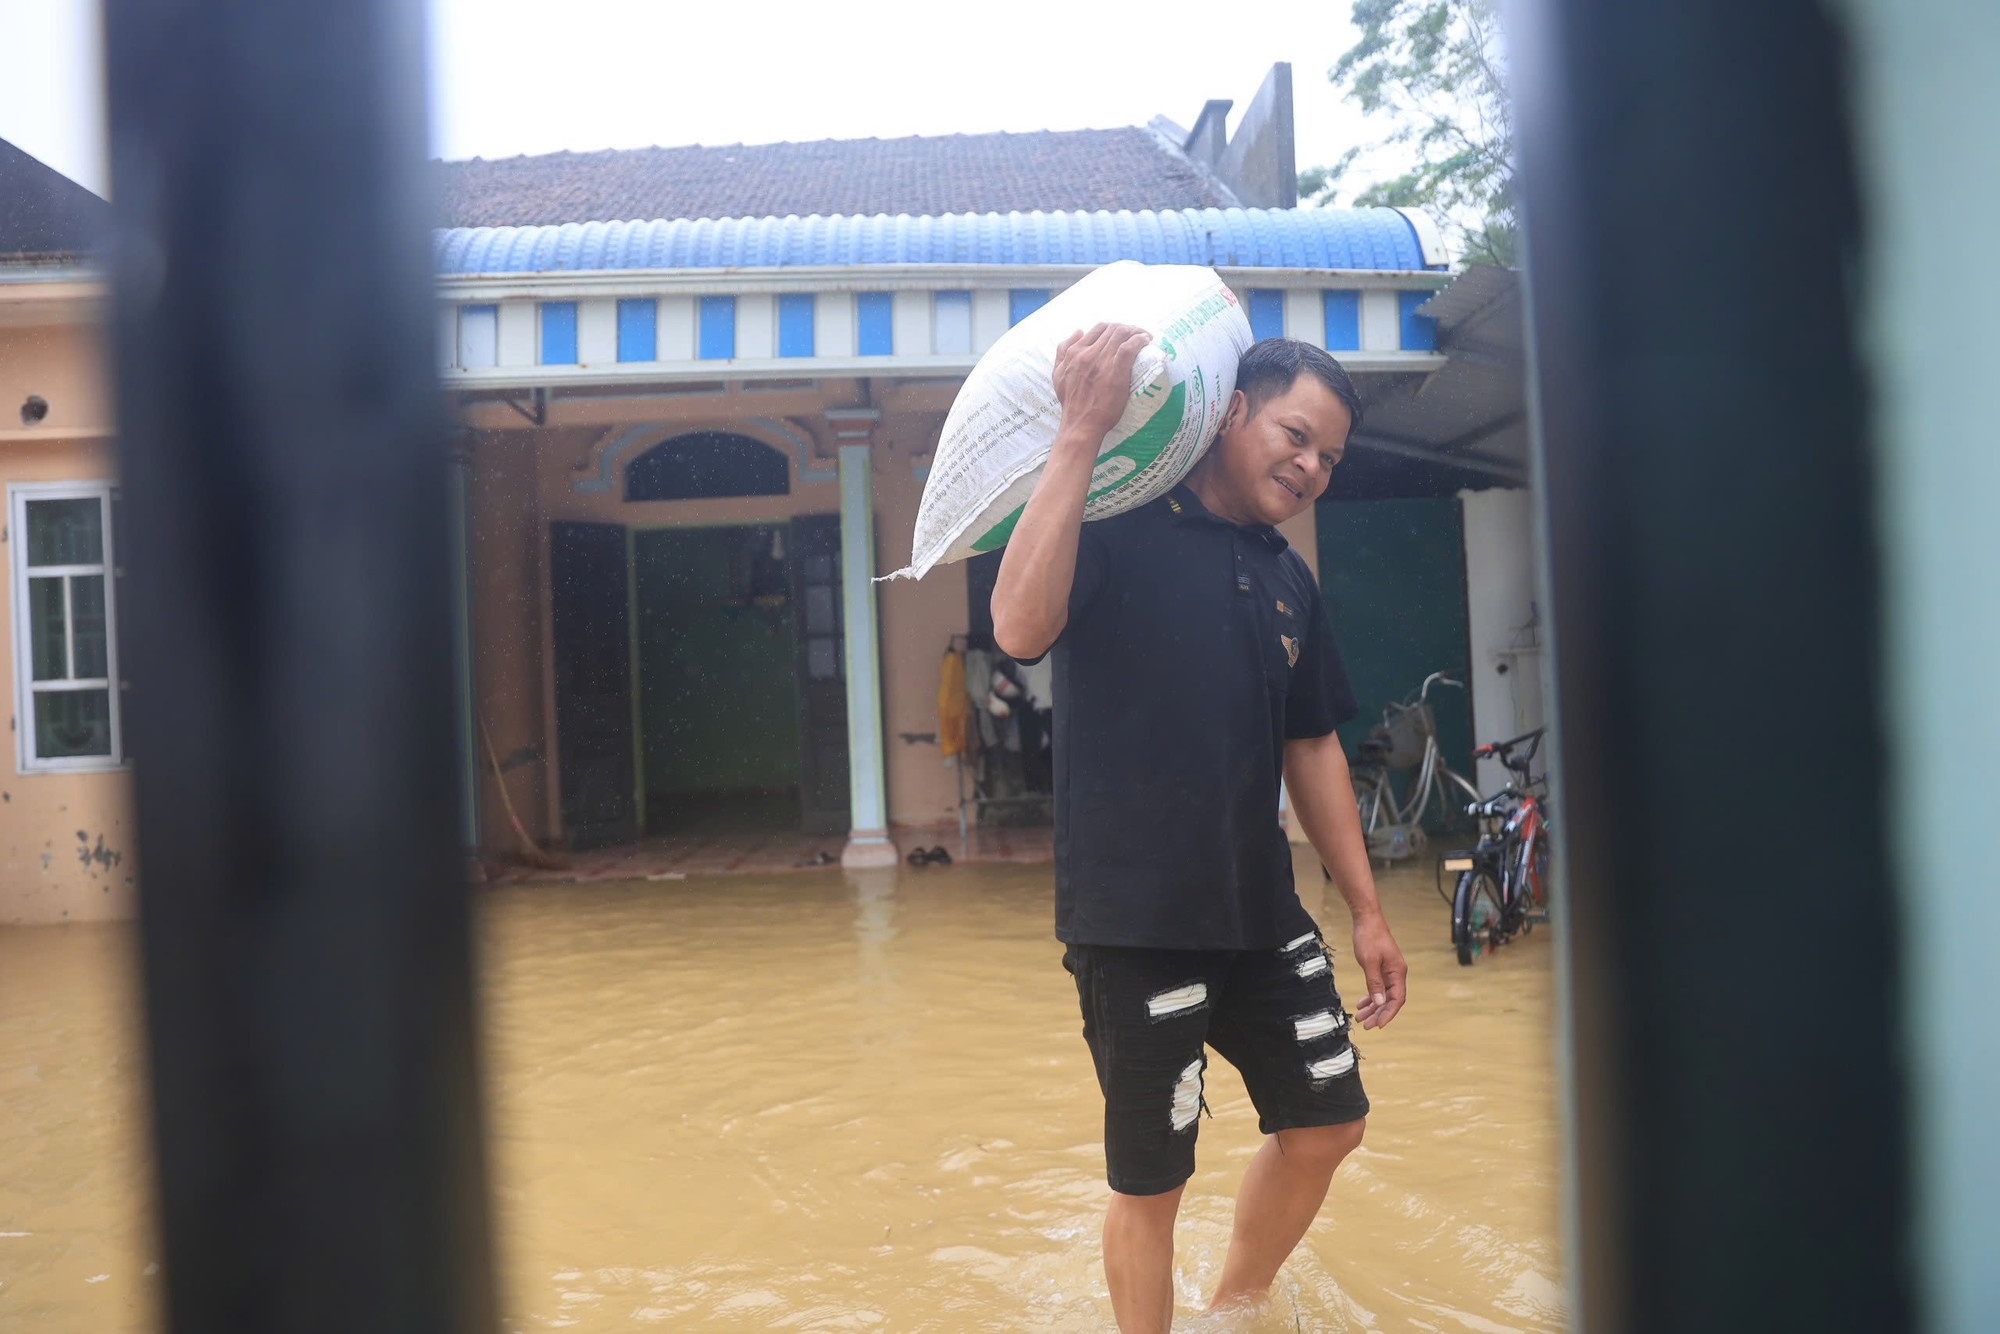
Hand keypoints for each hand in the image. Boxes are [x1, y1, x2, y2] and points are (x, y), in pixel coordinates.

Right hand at [1051, 322, 1151, 447]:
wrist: (1080, 424)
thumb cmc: (1070, 402)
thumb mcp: (1058, 374)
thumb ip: (1063, 351)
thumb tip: (1078, 331)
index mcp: (1074, 352)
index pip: (1098, 328)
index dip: (1113, 328)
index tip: (1122, 334)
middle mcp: (1087, 353)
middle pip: (1112, 329)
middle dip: (1127, 328)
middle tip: (1137, 334)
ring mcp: (1101, 361)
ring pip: (1121, 334)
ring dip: (1136, 331)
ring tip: (1144, 336)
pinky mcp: (1115, 371)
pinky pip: (1129, 347)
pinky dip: (1139, 339)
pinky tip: (1146, 340)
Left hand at [1350, 912, 1406, 1029]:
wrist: (1366, 919)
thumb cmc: (1369, 937)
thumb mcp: (1369, 961)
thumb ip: (1374, 983)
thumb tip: (1379, 1002)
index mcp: (1398, 972)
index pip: (1397, 999)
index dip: (1388, 1013)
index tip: (1378, 1025)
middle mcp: (1396, 973)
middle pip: (1390, 1000)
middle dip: (1378, 1013)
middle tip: (1366, 1025)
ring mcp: (1389, 971)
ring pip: (1383, 995)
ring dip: (1373, 1007)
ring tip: (1361, 1018)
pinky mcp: (1381, 968)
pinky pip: (1378, 987)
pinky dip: (1370, 996)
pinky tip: (1361, 1004)